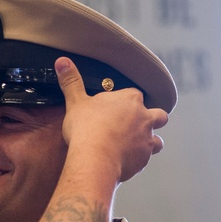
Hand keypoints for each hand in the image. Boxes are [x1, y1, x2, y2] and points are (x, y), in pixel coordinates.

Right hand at [56, 57, 166, 181]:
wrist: (95, 158)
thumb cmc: (86, 129)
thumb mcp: (75, 102)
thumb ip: (71, 81)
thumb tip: (62, 61)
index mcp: (130, 99)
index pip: (135, 95)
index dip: (126, 101)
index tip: (115, 108)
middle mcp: (144, 117)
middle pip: (158, 114)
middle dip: (150, 119)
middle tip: (132, 125)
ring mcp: (147, 138)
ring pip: (158, 138)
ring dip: (150, 140)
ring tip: (134, 145)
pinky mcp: (145, 158)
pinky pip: (148, 157)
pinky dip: (139, 157)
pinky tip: (126, 160)